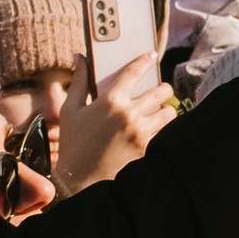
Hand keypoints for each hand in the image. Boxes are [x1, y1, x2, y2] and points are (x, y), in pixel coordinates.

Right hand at [55, 53, 172, 193]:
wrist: (81, 181)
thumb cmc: (73, 144)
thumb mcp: (70, 111)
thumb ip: (78, 82)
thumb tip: (79, 57)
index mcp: (110, 101)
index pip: (134, 72)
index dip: (145, 61)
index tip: (151, 56)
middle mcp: (129, 114)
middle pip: (161, 90)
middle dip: (162, 88)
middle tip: (158, 90)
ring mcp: (141, 132)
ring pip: (168, 111)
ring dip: (164, 109)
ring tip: (157, 111)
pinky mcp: (147, 147)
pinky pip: (164, 131)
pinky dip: (161, 128)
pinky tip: (153, 128)